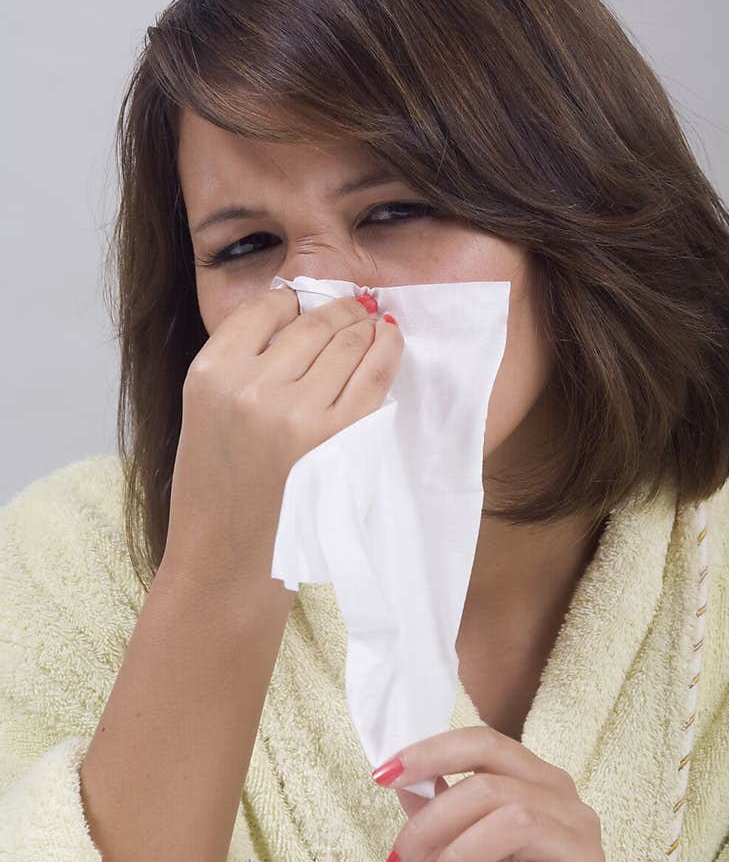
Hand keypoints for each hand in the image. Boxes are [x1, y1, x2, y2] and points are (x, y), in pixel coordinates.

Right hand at [162, 286, 402, 601]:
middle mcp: (251, 387)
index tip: (308, 305)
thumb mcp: (206, 412)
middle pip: (312, 321)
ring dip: (365, 327)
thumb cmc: (217, 490)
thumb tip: (298, 312)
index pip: (265, 308)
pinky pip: (374, 374)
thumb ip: (242, 364)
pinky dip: (387, 350)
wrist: (226, 561)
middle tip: (354, 309)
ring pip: (346, 341)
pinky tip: (390, 342)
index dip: (294, 301)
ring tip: (374, 326)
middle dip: (338, 310)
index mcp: (210, 374)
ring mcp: (297, 413)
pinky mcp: (337, 438)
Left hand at [372, 726, 605, 861]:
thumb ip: (434, 812)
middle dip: (432, 823)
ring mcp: (584, 853)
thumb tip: (399, 776)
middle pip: (493, 785)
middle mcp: (569, 808)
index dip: (431, 752)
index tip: (383, 773)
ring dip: (456, 859)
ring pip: (516, 823)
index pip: (485, 744)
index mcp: (540, 784)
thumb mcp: (451, 857)